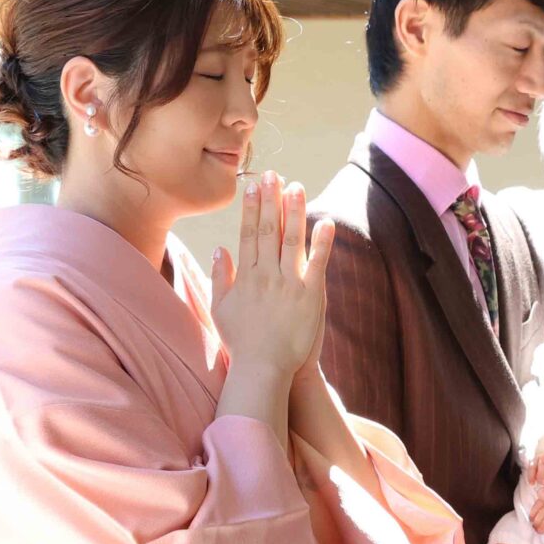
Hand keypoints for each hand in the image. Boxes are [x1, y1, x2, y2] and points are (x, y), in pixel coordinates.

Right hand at [212, 169, 335, 385]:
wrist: (264, 369)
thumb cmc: (241, 342)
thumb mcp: (220, 309)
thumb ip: (219, 277)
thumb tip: (219, 248)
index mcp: (245, 277)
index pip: (247, 234)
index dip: (251, 207)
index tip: (253, 186)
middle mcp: (266, 275)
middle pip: (268, 230)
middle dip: (270, 199)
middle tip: (273, 174)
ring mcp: (288, 284)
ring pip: (291, 240)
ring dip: (294, 211)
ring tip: (296, 187)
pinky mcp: (310, 296)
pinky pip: (317, 263)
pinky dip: (322, 242)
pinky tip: (325, 221)